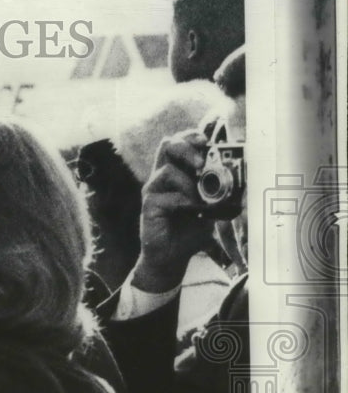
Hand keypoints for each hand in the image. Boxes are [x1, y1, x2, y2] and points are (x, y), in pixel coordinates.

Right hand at [132, 130, 214, 293]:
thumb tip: (243, 182)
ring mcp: (153, 189)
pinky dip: (185, 200)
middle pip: (168, 144)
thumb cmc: (190, 231)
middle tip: (202, 162)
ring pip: (167, 168)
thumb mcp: (213, 210)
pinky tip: (193, 211)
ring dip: (190, 181)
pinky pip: (167, 195)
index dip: (192, 135)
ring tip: (201, 197)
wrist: (172, 256)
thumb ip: (222, 194)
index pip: (180, 142)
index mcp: (177, 172)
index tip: (208, 140)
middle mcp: (162, 176)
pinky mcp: (148, 204)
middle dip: (188, 146)